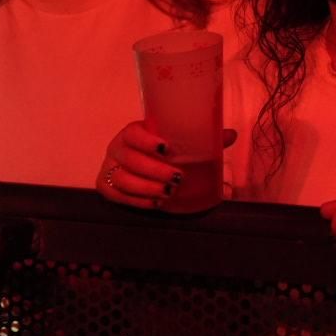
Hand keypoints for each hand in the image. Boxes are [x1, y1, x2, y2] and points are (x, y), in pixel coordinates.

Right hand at [96, 121, 236, 209]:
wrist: (136, 165)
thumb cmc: (161, 151)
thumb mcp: (178, 142)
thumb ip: (203, 139)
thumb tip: (231, 135)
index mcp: (132, 132)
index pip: (133, 133)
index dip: (147, 141)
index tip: (166, 148)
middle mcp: (117, 148)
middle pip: (130, 160)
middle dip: (154, 170)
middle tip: (177, 178)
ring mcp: (109, 168)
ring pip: (123, 180)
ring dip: (147, 188)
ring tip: (168, 193)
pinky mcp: (105, 186)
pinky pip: (118, 196)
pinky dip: (138, 201)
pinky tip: (155, 203)